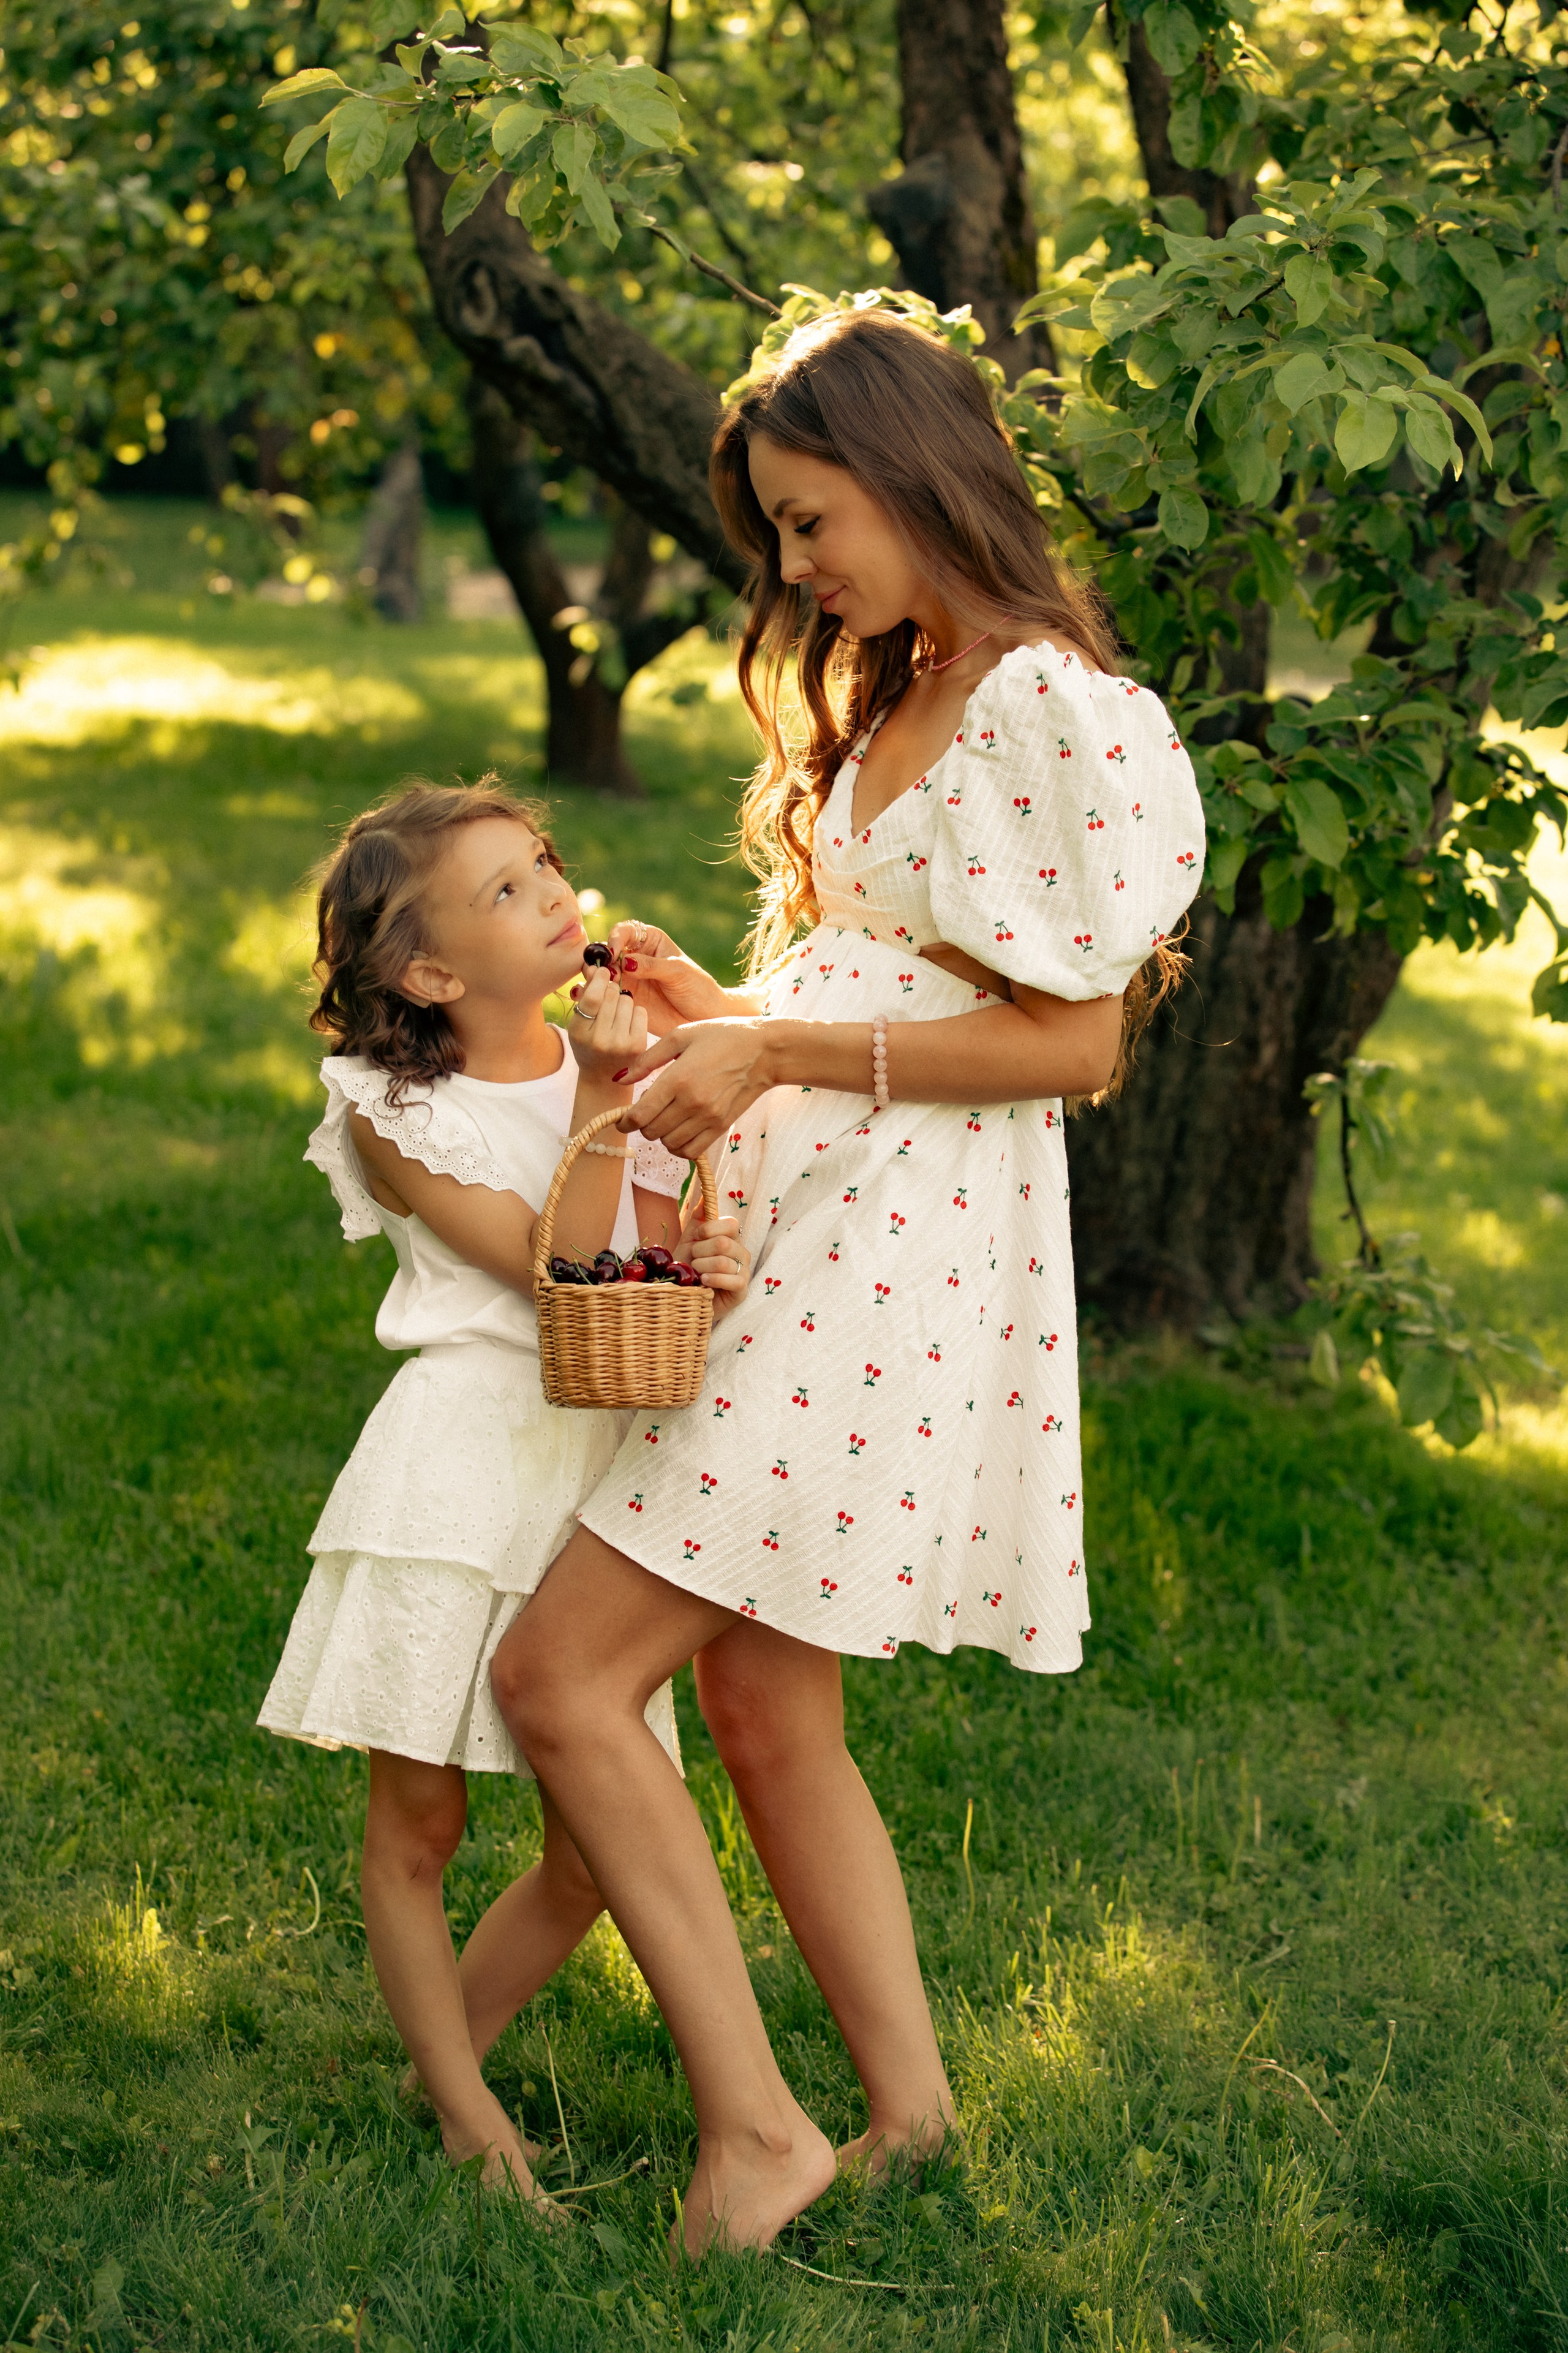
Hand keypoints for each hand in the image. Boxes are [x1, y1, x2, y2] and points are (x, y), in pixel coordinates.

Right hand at [566, 968, 646, 1092]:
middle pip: (611, 994)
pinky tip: (628, 1023)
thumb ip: (584, 996)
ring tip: (617, 1015)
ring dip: (623, 1001)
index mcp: (579, 1032)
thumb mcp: (579, 1024)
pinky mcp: (638, 1046)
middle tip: (608, 999)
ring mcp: (621, 1044)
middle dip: (610, 990)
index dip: (599, 979)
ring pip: (626, 1000)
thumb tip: (594, 965)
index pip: (593, 997)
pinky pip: (640, 1011)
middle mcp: (600, 1040)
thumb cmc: (588, 1044)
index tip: (603, 970)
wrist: (603, 1078)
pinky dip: (635, 1012)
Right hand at [609, 921, 757, 1033]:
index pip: (625, 931)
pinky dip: (600, 995)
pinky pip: (606, 994)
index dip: (616, 938)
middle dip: (602, 960)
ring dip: (597, 978)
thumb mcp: (677, 972)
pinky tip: (602, 999)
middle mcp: (635, 956)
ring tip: (601, 986)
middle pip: (608, 951)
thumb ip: (651, 966)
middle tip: (604, 973)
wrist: (704, 1016)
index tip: (613, 952)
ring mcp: (628, 978)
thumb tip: (624, 962)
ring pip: (603, 973)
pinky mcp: (625, 998)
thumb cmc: (697, 988)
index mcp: (649, 941)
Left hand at [620, 1018, 773, 1161]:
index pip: (640, 1115)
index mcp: (678, 1078)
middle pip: (651, 1131)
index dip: (624, 1122)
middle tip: (648, 1112)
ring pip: (668, 1144)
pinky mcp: (721, 1127)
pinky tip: (679, 1132)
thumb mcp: (680, 1036)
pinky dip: (679, 1147)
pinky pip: (690, 1151)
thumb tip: (621, 1079)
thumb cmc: (722, 1037)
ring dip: (660, 1135)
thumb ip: (647, 1059)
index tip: (622, 1120)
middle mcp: (692, 1103)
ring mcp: (708, 1118)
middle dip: (642, 1125)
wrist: (764, 1052)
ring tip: (665, 1119)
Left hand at [678, 1214, 749, 1313]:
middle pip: (723, 1243)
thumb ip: (698, 1218)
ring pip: (724, 1262)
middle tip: (693, 1260)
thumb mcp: (689, 1240)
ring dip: (702, 1267)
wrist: (683, 1294)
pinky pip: (733, 1280)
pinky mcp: (742, 1290)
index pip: (731, 1224)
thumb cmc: (688, 1267)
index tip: (695, 1238)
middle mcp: (741, 1252)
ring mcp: (744, 1271)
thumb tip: (705, 1196)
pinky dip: (713, 1280)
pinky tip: (703, 1282)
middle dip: (700, 1252)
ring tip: (696, 1273)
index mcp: (731, 1238)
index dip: (709, 1229)